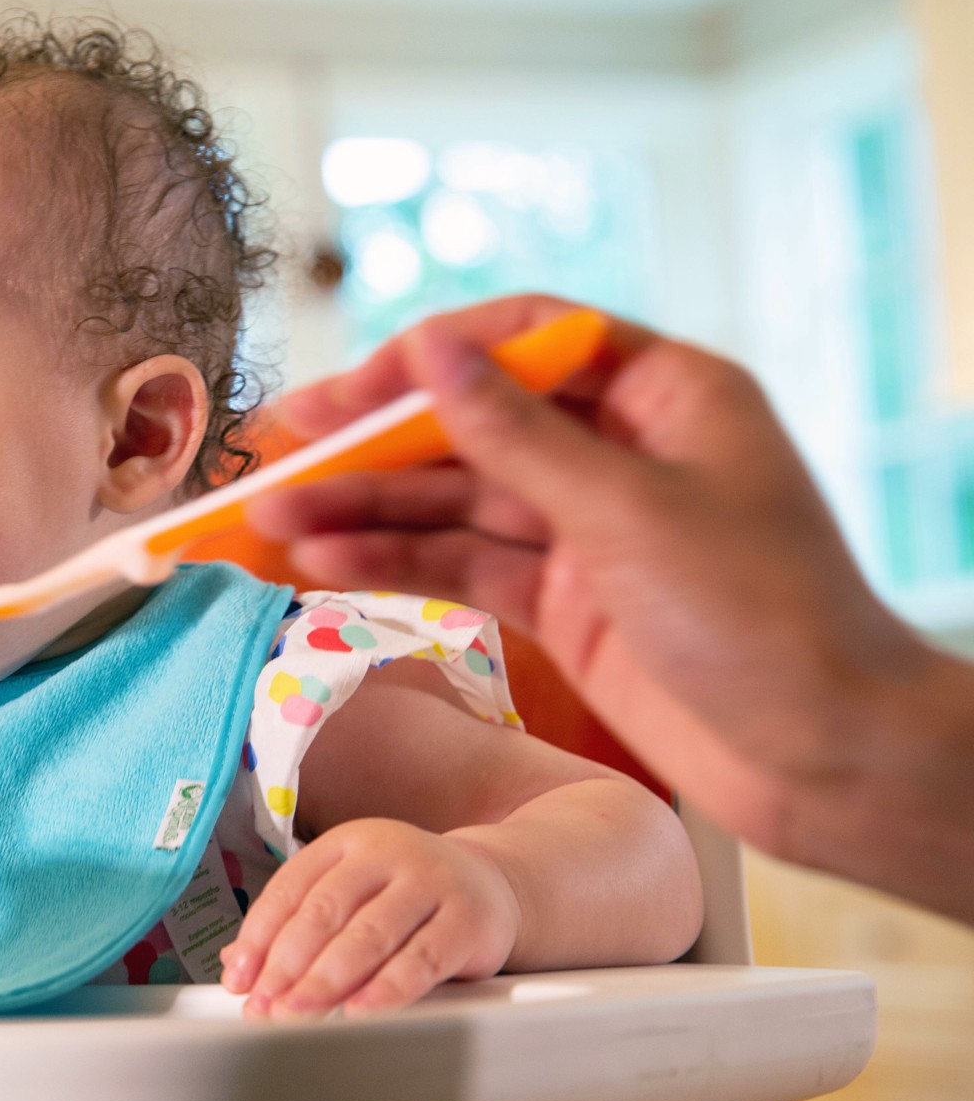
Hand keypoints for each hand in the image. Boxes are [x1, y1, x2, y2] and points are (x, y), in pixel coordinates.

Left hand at [219, 818, 518, 1018]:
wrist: (490, 884)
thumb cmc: (405, 895)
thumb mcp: (352, 894)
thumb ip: (299, 924)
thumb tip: (237, 966)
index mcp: (348, 843)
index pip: (291, 888)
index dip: (259, 936)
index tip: (240, 979)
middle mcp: (387, 854)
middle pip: (325, 911)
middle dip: (288, 964)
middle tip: (265, 1005)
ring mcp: (431, 882)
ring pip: (370, 935)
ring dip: (328, 980)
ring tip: (297, 1014)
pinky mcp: (468, 919)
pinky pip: (423, 958)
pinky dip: (388, 988)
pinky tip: (361, 1010)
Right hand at [249, 295, 973, 922]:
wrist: (827, 761)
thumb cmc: (765, 618)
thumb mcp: (630, 510)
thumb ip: (518, 435)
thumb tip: (432, 349)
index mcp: (664, 394)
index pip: (529, 339)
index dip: (434, 354)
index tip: (353, 389)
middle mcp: (621, 450)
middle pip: (474, 424)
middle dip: (373, 443)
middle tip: (278, 452)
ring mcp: (587, 530)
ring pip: (454, 504)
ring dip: (365, 513)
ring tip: (273, 524)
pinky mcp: (564, 601)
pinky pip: (462, 567)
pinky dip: (396, 566)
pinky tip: (325, 565)